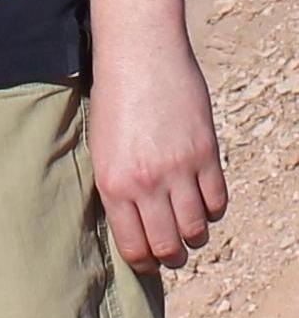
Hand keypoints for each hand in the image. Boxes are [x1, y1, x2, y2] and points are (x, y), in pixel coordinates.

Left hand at [92, 36, 229, 272]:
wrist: (138, 55)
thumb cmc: (112, 99)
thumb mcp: (101, 146)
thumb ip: (117, 187)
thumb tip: (134, 225)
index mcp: (113, 183)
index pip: (134, 246)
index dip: (143, 262)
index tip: (146, 261)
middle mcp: (146, 183)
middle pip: (169, 246)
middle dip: (170, 256)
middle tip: (170, 250)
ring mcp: (180, 170)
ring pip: (198, 230)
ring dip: (194, 235)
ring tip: (186, 226)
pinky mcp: (206, 155)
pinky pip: (218, 202)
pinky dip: (213, 209)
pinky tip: (201, 200)